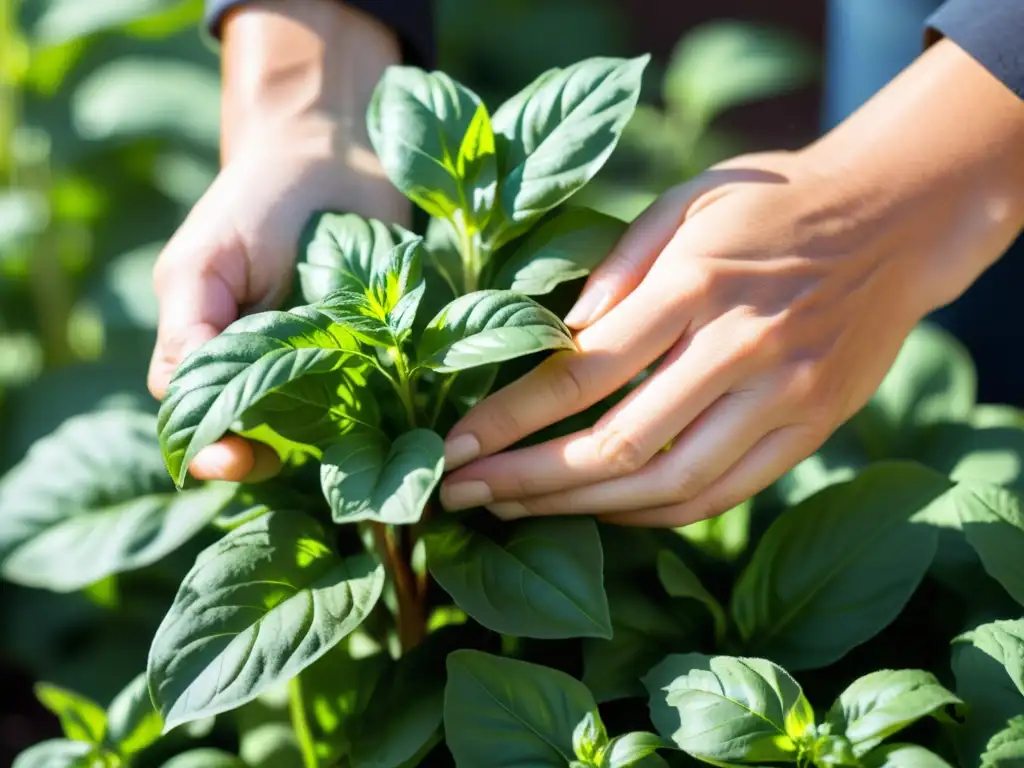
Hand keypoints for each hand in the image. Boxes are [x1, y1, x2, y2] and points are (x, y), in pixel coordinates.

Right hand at [147, 0, 406, 481]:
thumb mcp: (209, 259)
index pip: (197, 416)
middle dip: (266, 455)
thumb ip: (193, 326)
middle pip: (254, 430)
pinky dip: (373, 407)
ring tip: (340, 438)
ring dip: (322, 436)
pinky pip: (368, 392)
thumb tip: (184, 398)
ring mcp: (315, 357)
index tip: (241, 459)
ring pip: (311, 421)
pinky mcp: (368, 346)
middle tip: (286, 463)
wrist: (334, 150)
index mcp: (208, 343)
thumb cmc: (260, 198)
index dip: (212, 448)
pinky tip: (387, 414)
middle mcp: (259, 359)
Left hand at [438, 39, 1023, 526]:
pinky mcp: (812, 430)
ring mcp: (785, 397)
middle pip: (617, 445)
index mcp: (696, 282)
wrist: (895, 219)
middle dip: (527, 480)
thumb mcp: (684, 201)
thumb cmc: (770, 203)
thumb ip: (615, 269)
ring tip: (516, 511)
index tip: (454, 449)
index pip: (581, 372)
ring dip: (581, 509)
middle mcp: (741, 347)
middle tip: (461, 497)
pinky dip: (652, 513)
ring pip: (667, 485)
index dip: (507, 420)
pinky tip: (601, 510)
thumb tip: (558, 339)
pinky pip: (720, 494)